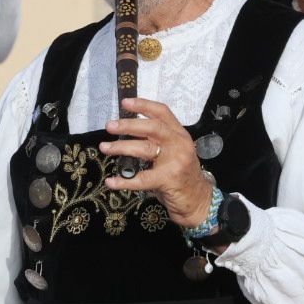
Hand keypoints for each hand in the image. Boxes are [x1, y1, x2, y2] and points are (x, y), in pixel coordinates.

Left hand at [101, 97, 214, 228]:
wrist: (198, 201)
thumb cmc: (181, 175)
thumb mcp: (174, 152)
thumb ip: (158, 141)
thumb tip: (127, 131)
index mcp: (179, 134)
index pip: (162, 113)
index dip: (143, 105)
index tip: (125, 102)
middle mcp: (179, 144)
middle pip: (152, 127)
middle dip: (128, 125)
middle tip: (110, 126)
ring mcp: (175, 161)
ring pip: (144, 149)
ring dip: (121, 147)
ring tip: (105, 147)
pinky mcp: (168, 179)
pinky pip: (141, 179)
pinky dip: (124, 181)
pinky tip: (111, 182)